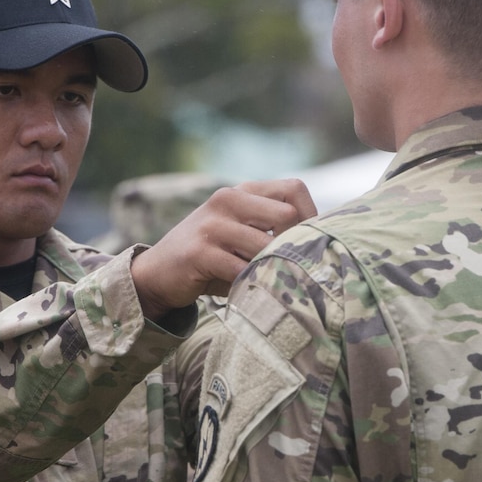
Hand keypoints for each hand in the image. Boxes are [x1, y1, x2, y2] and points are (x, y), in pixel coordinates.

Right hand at [129, 178, 315, 319]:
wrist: (158, 273)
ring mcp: (212, 224)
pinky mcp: (199, 251)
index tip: (308, 245)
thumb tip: (323, 245)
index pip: (294, 189)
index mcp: (242, 191)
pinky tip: (249, 292)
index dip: (311, 217)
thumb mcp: (242, 234)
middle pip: (286, 216)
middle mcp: (228, 200)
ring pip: (265, 246)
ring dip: (273, 270)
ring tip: (272, 284)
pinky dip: (251, 284)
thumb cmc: (212, 258)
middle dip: (294, 246)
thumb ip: (272, 232)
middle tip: (292, 270)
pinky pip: (240, 269)